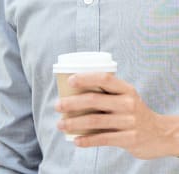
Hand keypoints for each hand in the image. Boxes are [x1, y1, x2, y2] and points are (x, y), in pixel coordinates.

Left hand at [55, 72, 178, 158]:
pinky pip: (103, 139)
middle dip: (72, 103)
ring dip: (74, 123)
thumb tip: (70, 91)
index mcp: (126, 89)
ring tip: (60, 124)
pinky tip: (76, 141)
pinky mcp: (129, 139)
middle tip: (57, 106)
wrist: (160, 134)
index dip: (86, 78)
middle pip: (94, 100)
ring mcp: (129, 122)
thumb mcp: (125, 96)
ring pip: (95, 121)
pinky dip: (87, 140)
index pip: (104, 78)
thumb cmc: (132, 111)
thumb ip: (106, 93)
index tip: (69, 81)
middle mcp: (128, 103)